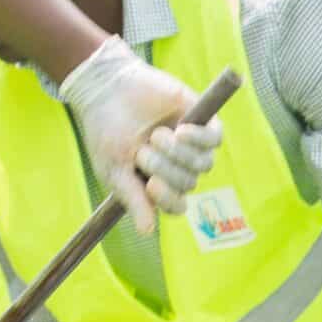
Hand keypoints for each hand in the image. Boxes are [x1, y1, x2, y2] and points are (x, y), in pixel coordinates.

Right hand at [58, 37, 210, 233]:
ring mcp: (191, 144)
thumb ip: (133, 199)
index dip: (168, 199)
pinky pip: (214, 139)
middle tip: (142, 151)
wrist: (107, 89)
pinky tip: (181, 131)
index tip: (151, 185)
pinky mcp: (201, 119)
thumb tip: (147, 232)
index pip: (176, 206)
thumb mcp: (115, 170)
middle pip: (188, 184)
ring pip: (203, 164)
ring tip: (156, 136)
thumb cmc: (107, 132)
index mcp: (158, 184)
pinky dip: (199, 139)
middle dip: (164, 169)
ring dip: (179, 154)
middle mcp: (178, 167)